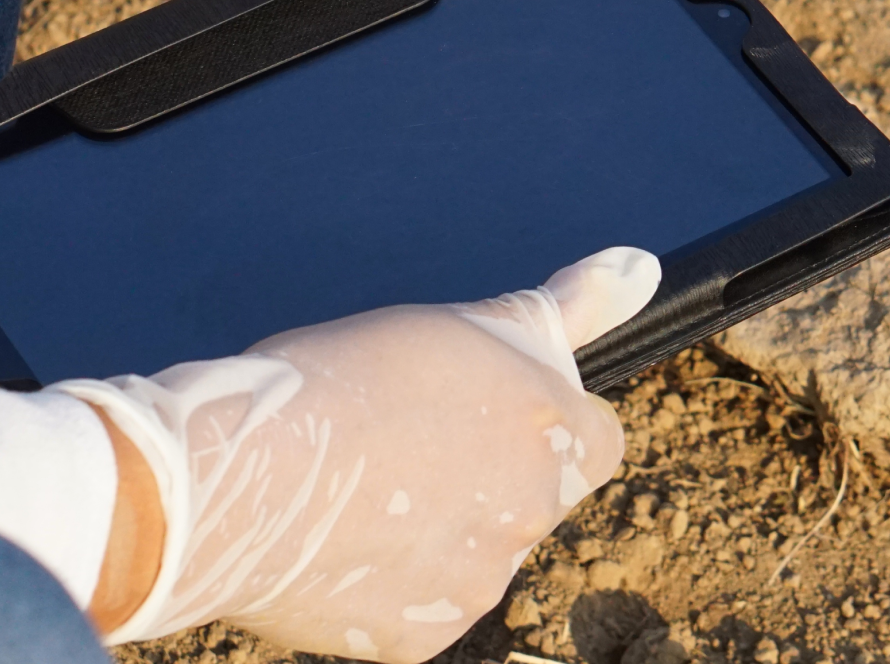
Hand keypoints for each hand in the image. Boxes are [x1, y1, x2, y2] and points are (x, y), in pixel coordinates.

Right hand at [59, 246, 660, 656]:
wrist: (246, 473)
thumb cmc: (349, 376)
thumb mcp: (467, 323)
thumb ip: (570, 305)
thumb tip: (643, 262)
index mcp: (552, 436)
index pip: (600, 439)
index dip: (550, 418)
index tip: (495, 406)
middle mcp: (531, 516)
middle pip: (536, 492)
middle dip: (491, 467)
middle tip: (410, 431)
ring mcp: (478, 585)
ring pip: (479, 546)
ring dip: (442, 517)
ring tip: (364, 475)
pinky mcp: (420, 638)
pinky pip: (423, 601)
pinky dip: (395, 573)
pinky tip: (343, 533)